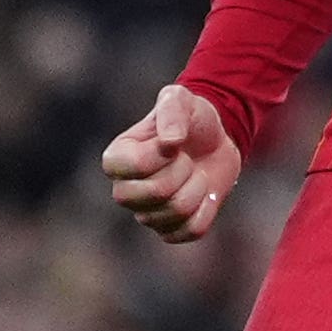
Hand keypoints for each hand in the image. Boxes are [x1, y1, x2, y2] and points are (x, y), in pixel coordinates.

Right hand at [102, 82, 242, 242]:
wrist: (215, 142)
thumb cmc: (190, 118)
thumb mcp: (181, 99)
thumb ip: (172, 111)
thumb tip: (169, 143)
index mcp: (116, 158)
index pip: (135, 165)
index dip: (164, 154)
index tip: (173, 142)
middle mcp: (124, 190)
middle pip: (155, 194)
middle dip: (182, 172)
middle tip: (186, 159)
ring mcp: (146, 214)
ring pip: (176, 212)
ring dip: (197, 188)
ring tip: (195, 173)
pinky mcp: (169, 231)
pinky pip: (191, 230)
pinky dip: (206, 209)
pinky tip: (204, 194)